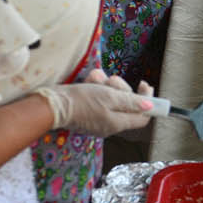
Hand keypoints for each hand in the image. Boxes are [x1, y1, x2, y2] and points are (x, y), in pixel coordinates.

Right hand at [36, 70, 155, 136]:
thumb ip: (131, 102)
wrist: (53, 104)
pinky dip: (94, 86)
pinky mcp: (86, 111)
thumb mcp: (110, 97)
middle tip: (111, 81)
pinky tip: (88, 81)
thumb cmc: (82, 101)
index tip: (144, 85)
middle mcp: (109, 123)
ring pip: (110, 96)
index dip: (147, 101)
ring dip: (105, 84)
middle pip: (126, 103)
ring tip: (96, 79)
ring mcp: (97, 118)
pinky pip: (97, 97)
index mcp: (117, 123)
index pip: (142, 117)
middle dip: (120, 87)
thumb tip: (150, 107)